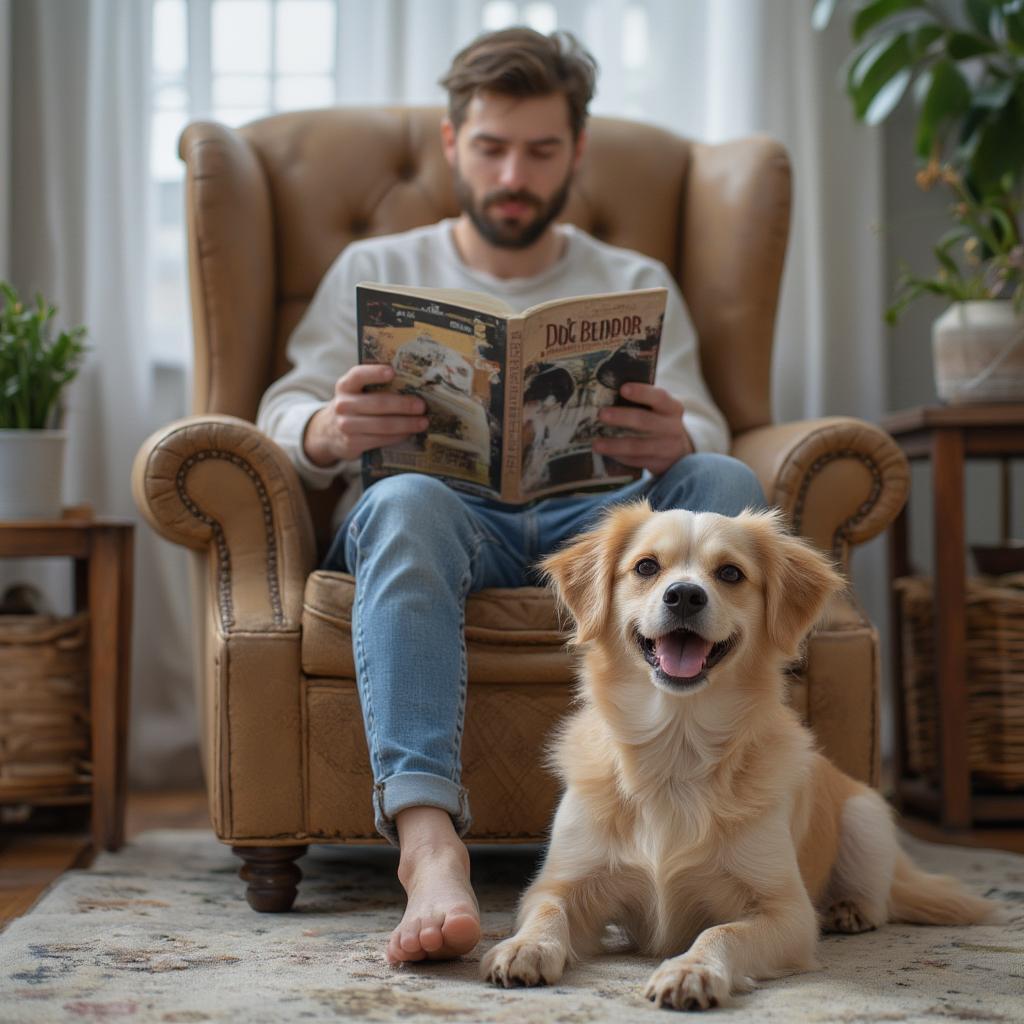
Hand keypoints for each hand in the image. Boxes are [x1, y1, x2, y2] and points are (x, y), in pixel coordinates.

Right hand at [303, 364, 428, 465]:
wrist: (329, 432)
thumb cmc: (354, 407)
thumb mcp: (355, 393)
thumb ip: (374, 386)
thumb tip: (412, 384)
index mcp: (345, 385)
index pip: (359, 375)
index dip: (375, 373)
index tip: (393, 372)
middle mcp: (343, 404)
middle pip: (378, 403)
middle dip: (403, 405)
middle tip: (422, 406)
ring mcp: (346, 425)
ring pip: (383, 424)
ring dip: (406, 424)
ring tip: (423, 422)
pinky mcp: (352, 443)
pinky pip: (381, 439)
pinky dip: (398, 436)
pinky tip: (409, 433)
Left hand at [593, 383, 693, 474]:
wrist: (678, 451)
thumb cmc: (660, 423)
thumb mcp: (659, 410)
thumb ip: (641, 402)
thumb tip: (607, 394)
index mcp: (672, 408)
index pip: (659, 397)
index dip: (641, 393)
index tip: (622, 389)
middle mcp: (672, 427)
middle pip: (645, 421)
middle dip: (622, 417)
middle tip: (601, 414)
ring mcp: (667, 448)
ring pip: (638, 446)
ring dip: (615, 445)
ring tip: (596, 443)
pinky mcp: (659, 464)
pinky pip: (635, 460)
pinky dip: (619, 457)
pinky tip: (605, 453)